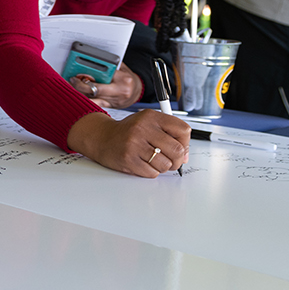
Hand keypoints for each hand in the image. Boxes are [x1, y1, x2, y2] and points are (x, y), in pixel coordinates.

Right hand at [65, 109, 189, 177]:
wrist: (102, 138)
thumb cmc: (128, 132)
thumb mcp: (148, 123)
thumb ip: (168, 133)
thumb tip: (186, 154)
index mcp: (151, 117)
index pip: (183, 130)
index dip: (186, 143)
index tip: (181, 148)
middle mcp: (143, 128)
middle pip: (177, 150)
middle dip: (177, 160)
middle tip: (172, 161)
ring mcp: (135, 144)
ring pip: (165, 164)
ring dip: (162, 167)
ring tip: (153, 160)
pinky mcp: (128, 159)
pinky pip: (152, 173)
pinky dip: (150, 172)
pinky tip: (142, 163)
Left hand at [70, 65, 141, 108]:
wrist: (137, 91)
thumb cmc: (128, 78)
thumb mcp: (122, 68)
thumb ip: (110, 65)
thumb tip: (92, 60)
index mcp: (123, 79)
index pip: (104, 75)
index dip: (91, 74)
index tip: (79, 72)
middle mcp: (119, 91)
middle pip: (96, 89)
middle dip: (81, 85)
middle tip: (72, 80)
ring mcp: (114, 101)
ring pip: (93, 99)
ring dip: (80, 94)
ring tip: (71, 88)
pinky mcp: (109, 106)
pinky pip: (95, 105)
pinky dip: (85, 100)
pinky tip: (76, 97)